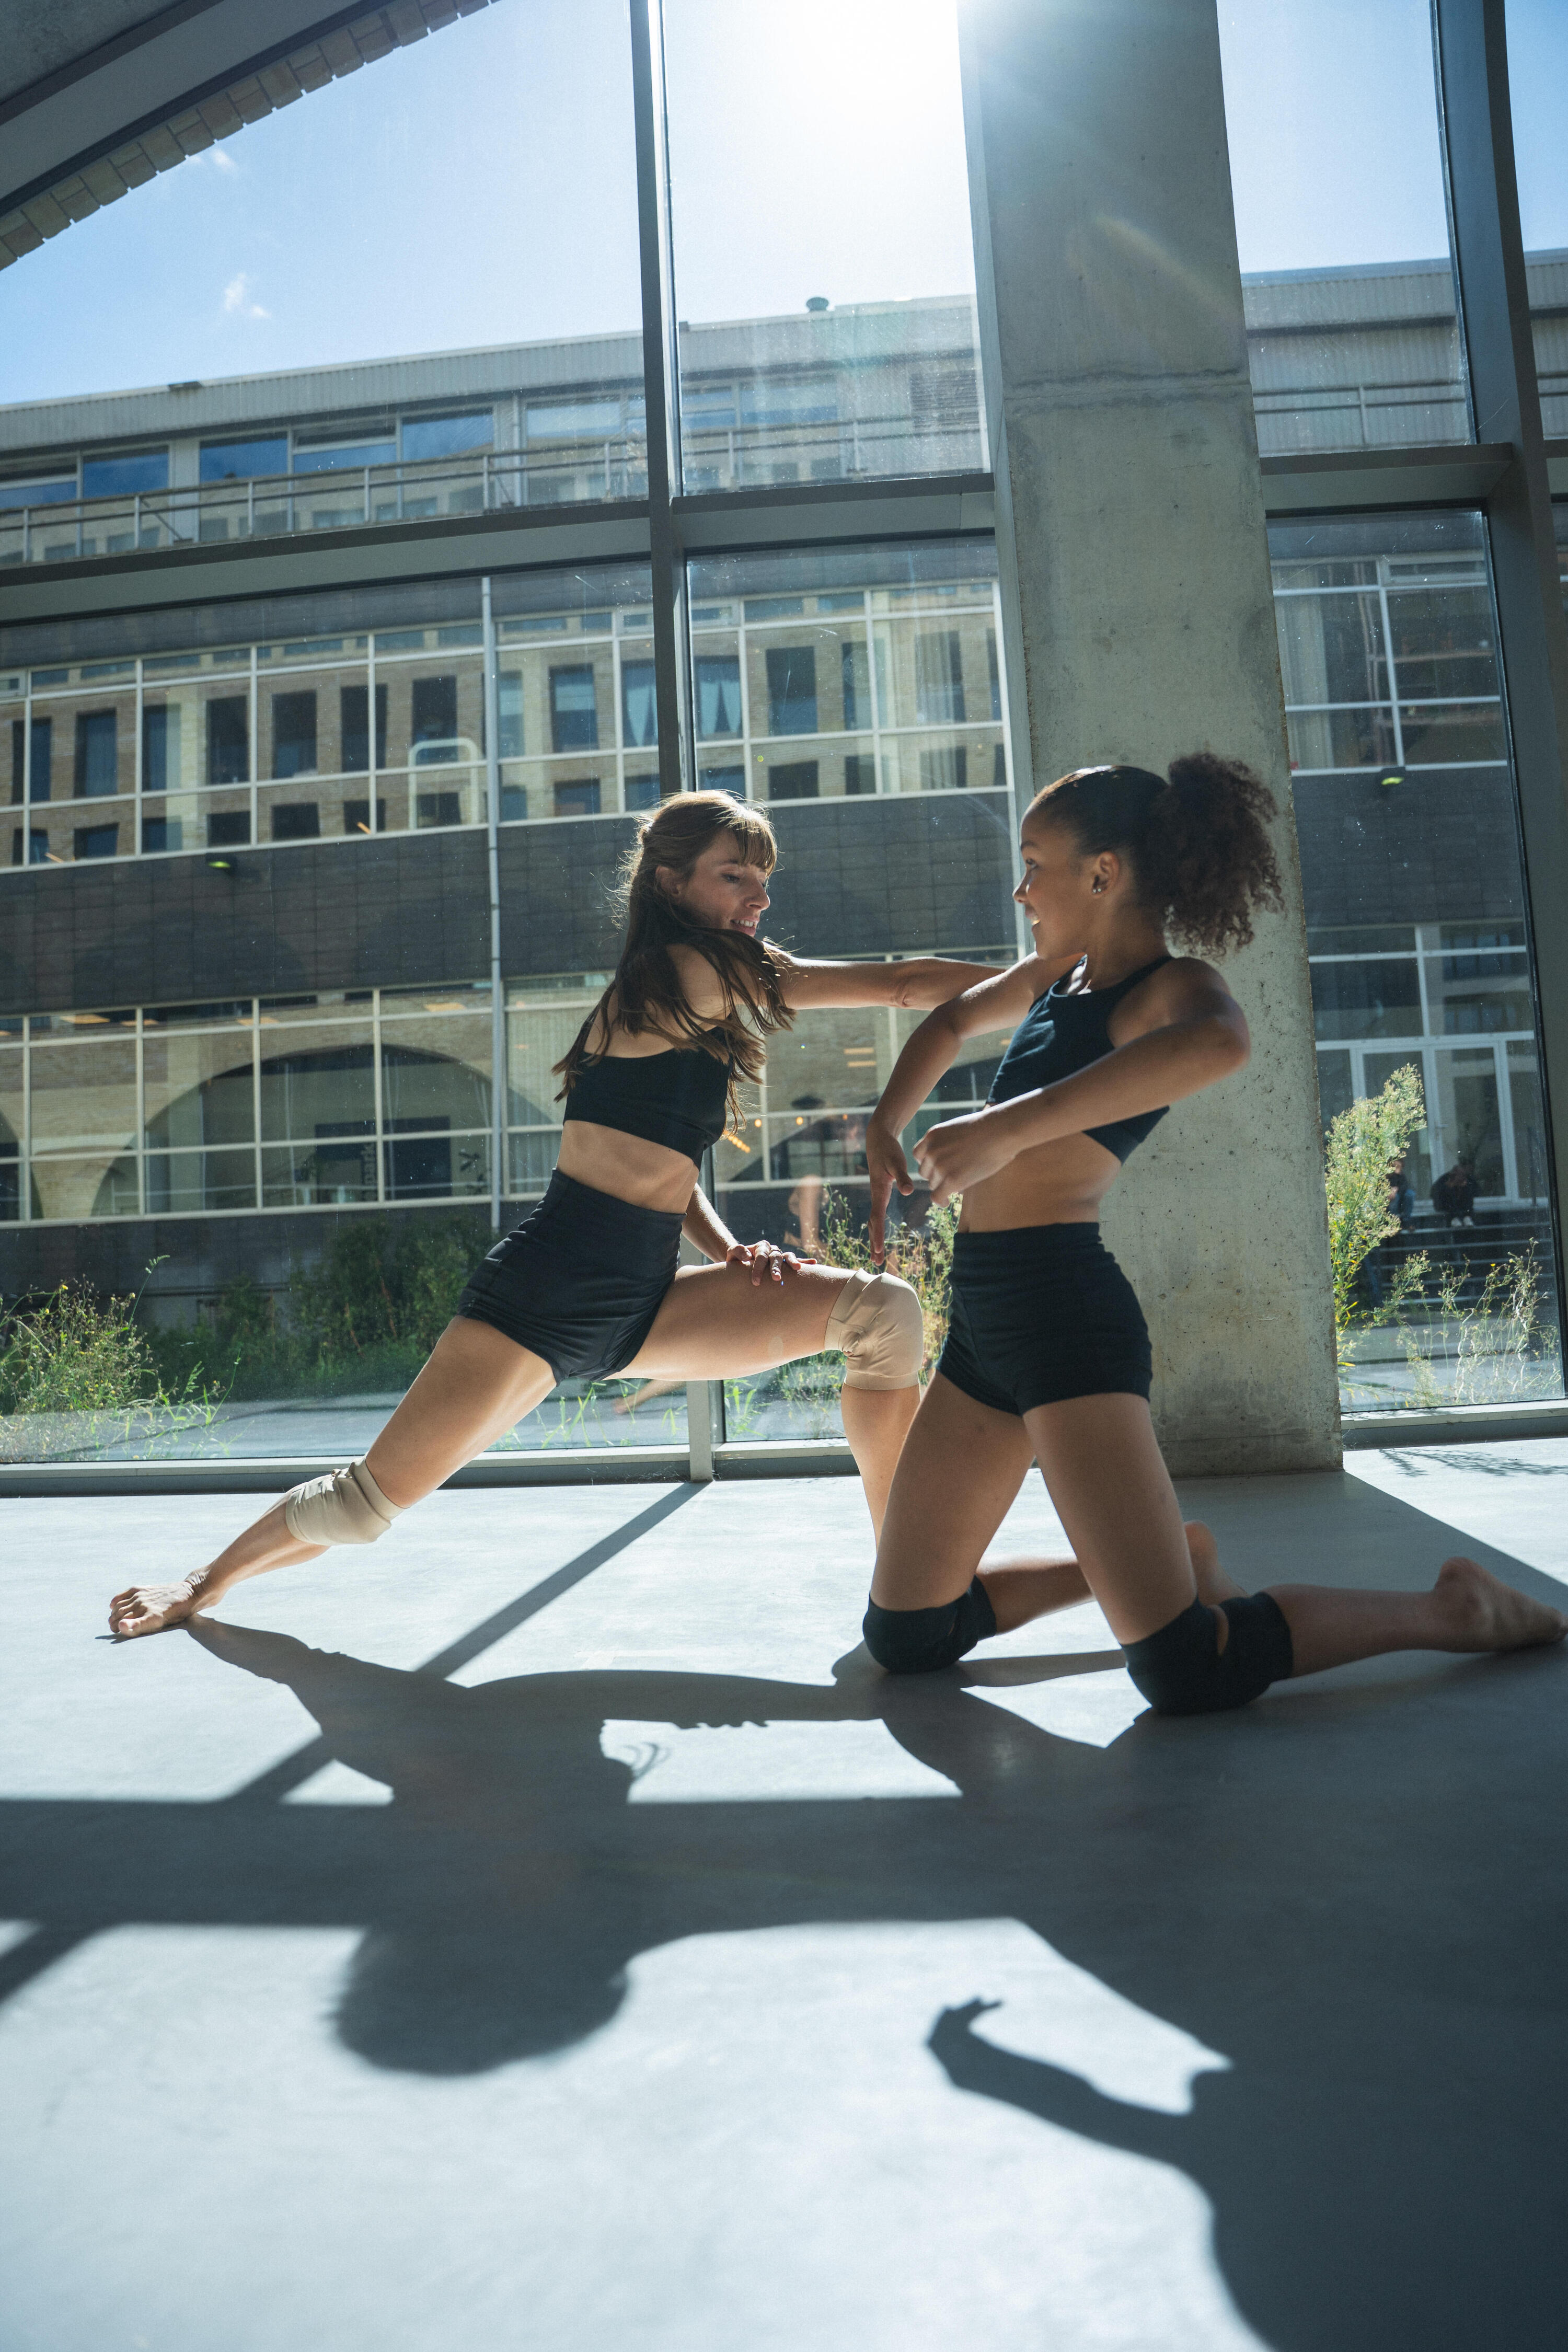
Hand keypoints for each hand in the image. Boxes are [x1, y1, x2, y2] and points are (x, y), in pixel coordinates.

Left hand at [726, 1239, 811, 1285]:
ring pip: (787, 1256)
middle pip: (775, 1256)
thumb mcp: (732, 1254)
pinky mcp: (785, 1263)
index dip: (758, 1268)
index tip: (755, 1281)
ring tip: (797, 1269)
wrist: (742, 1264)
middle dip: (776, 1268)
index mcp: (760, 1247)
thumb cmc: (736, 1261)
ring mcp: (780, 1256)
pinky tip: (814, 1263)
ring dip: (792, 1263)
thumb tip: (747, 1255)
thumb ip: (736, 1251)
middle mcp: (772, 1250)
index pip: (761, 1255)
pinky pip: (796, 1260)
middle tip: (776, 1279)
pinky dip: (805, 1261)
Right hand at [866, 1117, 911, 1264]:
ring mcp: (877, 1194)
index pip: (877, 1217)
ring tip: (877, 1254)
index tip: (879, 1250)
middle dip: (875, 1243)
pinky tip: (879, 1233)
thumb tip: (908, 1191)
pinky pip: (877, 1214)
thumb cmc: (888, 1149)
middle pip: (873, 1224)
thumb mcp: (896, 1161)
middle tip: (877, 1261)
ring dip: (875, 1238)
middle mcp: (876, 1195)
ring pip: (874, 1220)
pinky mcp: (880, 1191)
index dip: (878, 1235)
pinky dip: (877, 1227)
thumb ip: (902, 1176)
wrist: (879, 1138)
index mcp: (879, 1190)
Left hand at [913, 1108, 1014, 1202]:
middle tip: (951, 1178)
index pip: (919, 1155)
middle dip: (936, 1175)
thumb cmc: (988, 1128)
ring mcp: (940, 1166)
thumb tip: (949, 1158)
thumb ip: (946, 1142)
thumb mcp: (957, 1129)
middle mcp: (932, 1150)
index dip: (929, 1163)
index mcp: (932, 1136)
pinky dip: (940, 1201)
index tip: (939, 1167)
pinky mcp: (952, 1180)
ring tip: (957, 1185)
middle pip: (925, 1171)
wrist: (1000, 1131)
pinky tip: (946, 1202)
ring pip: (933, 1184)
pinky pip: (937, 1196)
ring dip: (943, 1186)